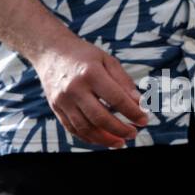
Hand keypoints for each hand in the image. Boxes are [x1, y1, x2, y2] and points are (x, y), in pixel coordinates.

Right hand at [32, 37, 148, 147]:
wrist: (50, 52)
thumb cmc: (84, 55)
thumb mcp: (107, 60)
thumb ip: (124, 82)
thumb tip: (139, 104)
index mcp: (91, 73)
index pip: (116, 99)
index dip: (133, 112)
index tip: (144, 120)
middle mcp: (75, 89)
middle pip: (100, 117)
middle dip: (120, 130)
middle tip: (133, 134)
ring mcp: (63, 100)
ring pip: (85, 128)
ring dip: (105, 139)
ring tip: (120, 142)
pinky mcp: (56, 108)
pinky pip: (73, 129)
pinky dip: (89, 138)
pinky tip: (102, 139)